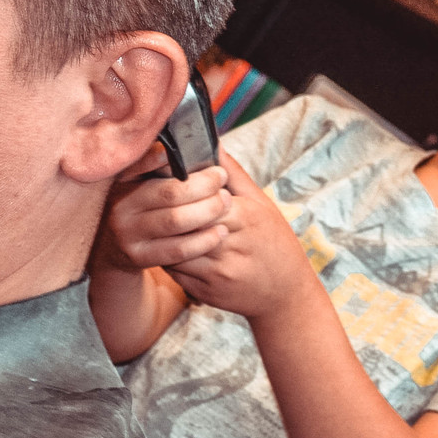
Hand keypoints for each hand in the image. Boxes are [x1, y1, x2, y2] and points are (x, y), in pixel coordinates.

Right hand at [92, 143, 232, 273]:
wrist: (114, 246)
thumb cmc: (141, 205)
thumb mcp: (140, 181)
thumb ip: (160, 162)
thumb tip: (197, 140)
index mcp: (122, 181)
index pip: (144, 163)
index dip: (171, 158)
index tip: (200, 156)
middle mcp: (121, 205)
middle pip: (169, 193)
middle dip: (203, 185)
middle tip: (221, 178)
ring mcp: (128, 233)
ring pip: (175, 221)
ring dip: (207, 211)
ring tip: (225, 203)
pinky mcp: (139, 257)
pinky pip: (178, 249)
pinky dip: (203, 240)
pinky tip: (220, 232)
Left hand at [165, 151, 319, 320]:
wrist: (287, 294)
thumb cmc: (275, 243)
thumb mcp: (262, 204)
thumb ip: (234, 174)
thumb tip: (213, 144)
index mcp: (246, 218)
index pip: (202, 197)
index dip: (184, 189)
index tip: (171, 180)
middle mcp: (231, 246)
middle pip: (185, 222)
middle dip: (168, 210)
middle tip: (151, 200)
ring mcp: (218, 272)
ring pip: (174, 247)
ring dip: (162, 235)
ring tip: (154, 222)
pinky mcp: (207, 291)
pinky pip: (176, 271)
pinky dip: (167, 256)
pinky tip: (165, 246)